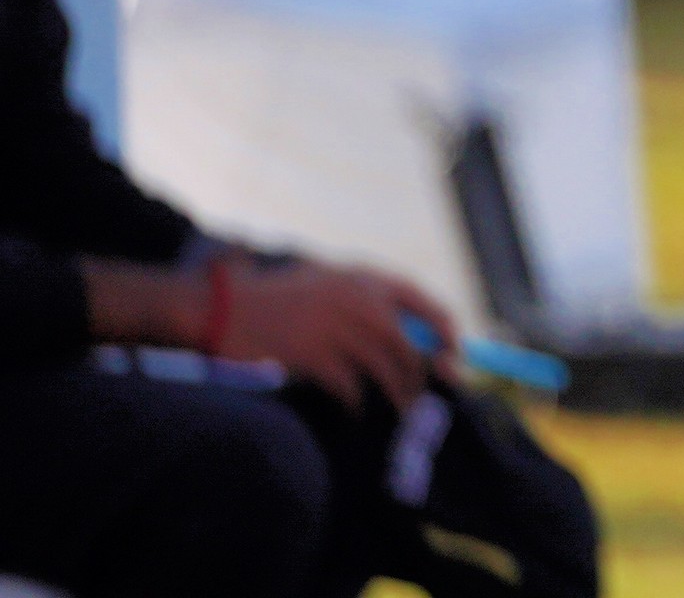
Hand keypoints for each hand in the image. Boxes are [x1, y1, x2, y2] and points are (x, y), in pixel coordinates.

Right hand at [222, 259, 455, 409]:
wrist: (224, 308)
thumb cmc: (275, 296)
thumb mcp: (326, 279)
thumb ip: (363, 297)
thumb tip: (405, 333)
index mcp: (366, 279)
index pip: (426, 305)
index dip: (446, 333)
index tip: (452, 355)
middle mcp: (361, 303)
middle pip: (411, 347)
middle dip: (425, 376)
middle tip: (428, 398)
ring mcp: (340, 331)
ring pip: (389, 371)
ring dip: (399, 396)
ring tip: (402, 411)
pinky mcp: (316, 358)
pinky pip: (353, 389)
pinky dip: (359, 404)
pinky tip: (357, 411)